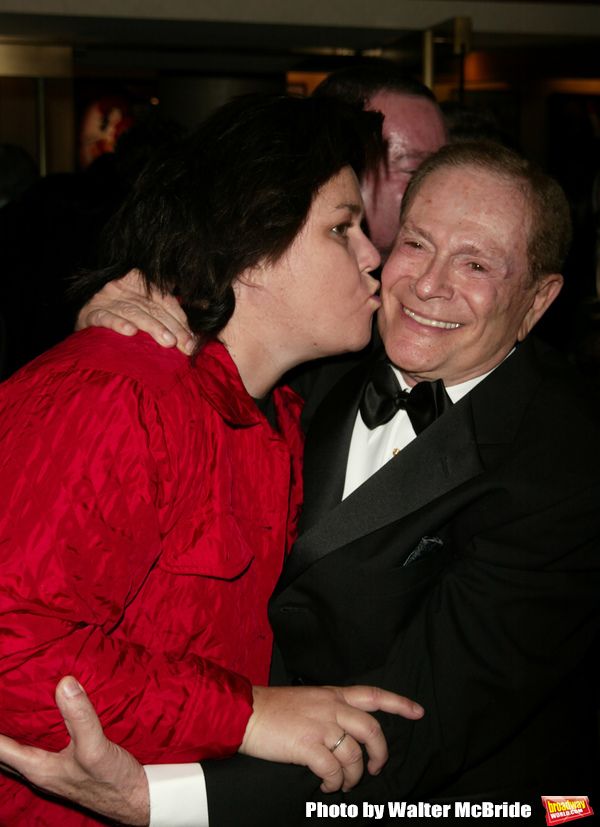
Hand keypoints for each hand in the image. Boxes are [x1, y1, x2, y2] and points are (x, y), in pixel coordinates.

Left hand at [0, 677, 149, 825]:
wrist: (138, 799)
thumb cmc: (112, 781)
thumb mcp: (95, 746)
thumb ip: (79, 716)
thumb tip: (64, 682)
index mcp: (38, 768)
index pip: (0, 749)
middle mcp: (40, 771)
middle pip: (6, 753)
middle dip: (1, 732)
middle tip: (4, 702)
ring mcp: (54, 770)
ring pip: (22, 751)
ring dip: (15, 734)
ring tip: (14, 709)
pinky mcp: (68, 766)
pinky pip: (40, 748)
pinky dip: (34, 734)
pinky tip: (45, 719)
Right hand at [76, 269, 195, 354]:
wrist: (85, 328)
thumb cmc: (120, 320)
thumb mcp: (145, 310)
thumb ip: (169, 309)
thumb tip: (203, 307)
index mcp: (139, 285)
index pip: (165, 300)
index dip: (180, 318)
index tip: (192, 339)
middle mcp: (123, 289)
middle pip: (153, 307)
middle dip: (172, 327)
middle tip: (186, 345)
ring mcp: (105, 300)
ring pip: (134, 312)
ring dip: (152, 327)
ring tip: (167, 342)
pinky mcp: (89, 314)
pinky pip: (105, 317)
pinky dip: (118, 323)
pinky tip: (130, 332)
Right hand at [240, 685, 423, 793]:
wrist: (245, 712)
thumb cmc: (273, 708)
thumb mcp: (308, 699)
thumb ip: (329, 710)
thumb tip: (344, 733)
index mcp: (333, 694)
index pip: (373, 695)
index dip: (399, 704)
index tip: (418, 712)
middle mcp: (332, 707)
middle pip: (372, 730)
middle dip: (380, 754)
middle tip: (374, 768)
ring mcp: (321, 725)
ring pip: (355, 754)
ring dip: (354, 775)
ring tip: (343, 783)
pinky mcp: (308, 745)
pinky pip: (333, 769)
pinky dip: (334, 782)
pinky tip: (327, 785)